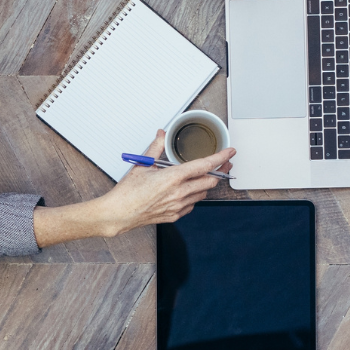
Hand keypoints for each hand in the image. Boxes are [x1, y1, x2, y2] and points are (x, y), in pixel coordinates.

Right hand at [92, 130, 232, 236]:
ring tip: (205, 175)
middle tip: (223, 164)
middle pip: (210, 181)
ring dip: (206, 183)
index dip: (221, 158)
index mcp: (173, 177)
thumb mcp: (142, 164)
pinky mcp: (175, 215)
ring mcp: (179, 206)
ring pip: (203, 193)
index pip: (205, 165)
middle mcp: (179, 193)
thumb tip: (162, 135)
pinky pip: (193, 204)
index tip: (229, 152)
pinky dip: (195, 196)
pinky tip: (189, 190)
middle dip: (220, 171)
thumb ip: (156, 147)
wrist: (119, 213)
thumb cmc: (128, 192)